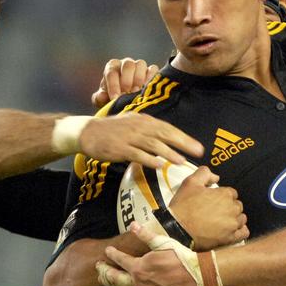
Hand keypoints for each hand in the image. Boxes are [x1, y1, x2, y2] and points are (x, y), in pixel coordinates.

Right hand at [79, 112, 203, 167]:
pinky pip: (137, 154)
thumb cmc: (112, 129)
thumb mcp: (133, 123)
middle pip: (165, 134)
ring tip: (181, 161)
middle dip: (183, 143)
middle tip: (198, 152)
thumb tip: (167, 136)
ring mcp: (130, 137)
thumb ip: (149, 129)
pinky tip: (159, 165)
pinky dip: (148, 159)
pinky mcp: (120, 148)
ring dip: (168, 153)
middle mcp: (140, 126)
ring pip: (153, 144)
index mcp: (145, 120)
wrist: (87, 132)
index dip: (184, 138)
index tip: (198, 147)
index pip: (169, 128)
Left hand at [92, 58, 159, 107]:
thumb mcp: (103, 100)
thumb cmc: (113, 98)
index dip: (113, 85)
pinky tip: (148, 89)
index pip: (112, 72)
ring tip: (137, 91)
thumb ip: (99, 98)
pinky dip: (151, 77)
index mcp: (112, 68)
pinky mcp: (151, 70)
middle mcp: (126, 64)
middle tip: (127, 93)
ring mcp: (139, 66)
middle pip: (128, 64)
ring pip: (141, 64)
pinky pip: (153, 69)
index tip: (115, 98)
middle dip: (127, 80)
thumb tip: (102, 95)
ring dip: (139, 78)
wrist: (126, 100)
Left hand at [97, 223, 198, 285]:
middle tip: (99, 268)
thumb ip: (145, 235)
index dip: (113, 254)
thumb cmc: (179, 257)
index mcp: (139, 266)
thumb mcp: (162, 242)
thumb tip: (133, 224)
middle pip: (116, 278)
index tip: (107, 251)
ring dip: (114, 285)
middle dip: (106, 272)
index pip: (120, 260)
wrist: (195, 275)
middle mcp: (138, 282)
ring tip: (107, 281)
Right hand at [170, 167, 248, 250]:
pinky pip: (243, 233)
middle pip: (237, 205)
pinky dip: (239, 231)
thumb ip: (205, 173)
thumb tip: (215, 177)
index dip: (222, 196)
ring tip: (221, 222)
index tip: (214, 201)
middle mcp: (232, 209)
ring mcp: (232, 224)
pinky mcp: (230, 238)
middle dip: (228, 207)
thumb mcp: (190, 182)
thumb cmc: (183, 207)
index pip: (231, 193)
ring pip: (241, 219)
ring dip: (234, 219)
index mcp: (225, 194)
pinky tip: (231, 230)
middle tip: (215, 212)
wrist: (176, 229)